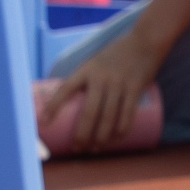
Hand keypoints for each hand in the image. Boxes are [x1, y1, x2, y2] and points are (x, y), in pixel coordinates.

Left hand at [37, 34, 157, 153]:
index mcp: (86, 70)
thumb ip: (86, 79)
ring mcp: (119, 84)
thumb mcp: (95, 61)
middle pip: (89, 112)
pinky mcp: (135, 88)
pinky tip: (117, 139)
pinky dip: (122, 129)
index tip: (43, 123)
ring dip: (101, 137)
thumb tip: (72, 104)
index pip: (65, 89)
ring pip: (108, 117)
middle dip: (82, 134)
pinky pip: (127, 114)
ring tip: (95, 148)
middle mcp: (101, 78)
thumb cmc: (116, 54)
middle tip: (77, 148)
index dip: (53, 106)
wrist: (145, 41)